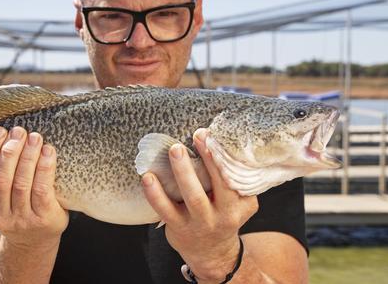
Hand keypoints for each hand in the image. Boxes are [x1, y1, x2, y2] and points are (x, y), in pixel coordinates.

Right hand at [0, 126, 68, 248]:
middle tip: (19, 131)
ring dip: (28, 155)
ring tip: (34, 137)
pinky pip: (42, 189)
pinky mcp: (43, 218)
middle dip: (10, 151)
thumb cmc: (15, 206)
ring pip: (22, 183)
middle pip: (1, 179)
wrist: (35, 238)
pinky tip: (48, 151)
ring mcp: (21, 219)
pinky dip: (44, 167)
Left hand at [142, 128, 258, 282]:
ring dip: (182, 172)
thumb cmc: (223, 216)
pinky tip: (148, 177)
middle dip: (208, 160)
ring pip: (192, 197)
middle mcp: (223, 215)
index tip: (212, 134)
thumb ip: (236, 180)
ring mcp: (200, 223)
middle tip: (197, 135)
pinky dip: (155, 193)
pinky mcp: (179, 228)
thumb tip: (222, 142)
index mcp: (240, 205)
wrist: (213, 253)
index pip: (234, 178)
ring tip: (174, 150)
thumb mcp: (240, 202)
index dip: (223, 156)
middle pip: (218, 186)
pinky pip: (165, 210)